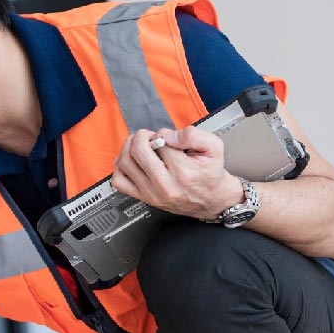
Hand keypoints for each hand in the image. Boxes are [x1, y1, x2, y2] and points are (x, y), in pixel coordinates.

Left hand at [111, 126, 239, 220]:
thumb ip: (193, 135)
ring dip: (129, 148)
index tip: (168, 137)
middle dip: (142, 137)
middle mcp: (165, 184)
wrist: (211, 199)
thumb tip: (168, 135)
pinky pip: (119, 181)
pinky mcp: (144, 197)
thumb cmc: (210, 174)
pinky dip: (121, 167)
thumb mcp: (214, 148)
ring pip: (125, 163)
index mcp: (183, 171)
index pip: (160, 142)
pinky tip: (132, 161)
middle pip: (138, 151)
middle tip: (150, 137)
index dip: (162, 133)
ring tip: (141, 146)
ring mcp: (151, 193)